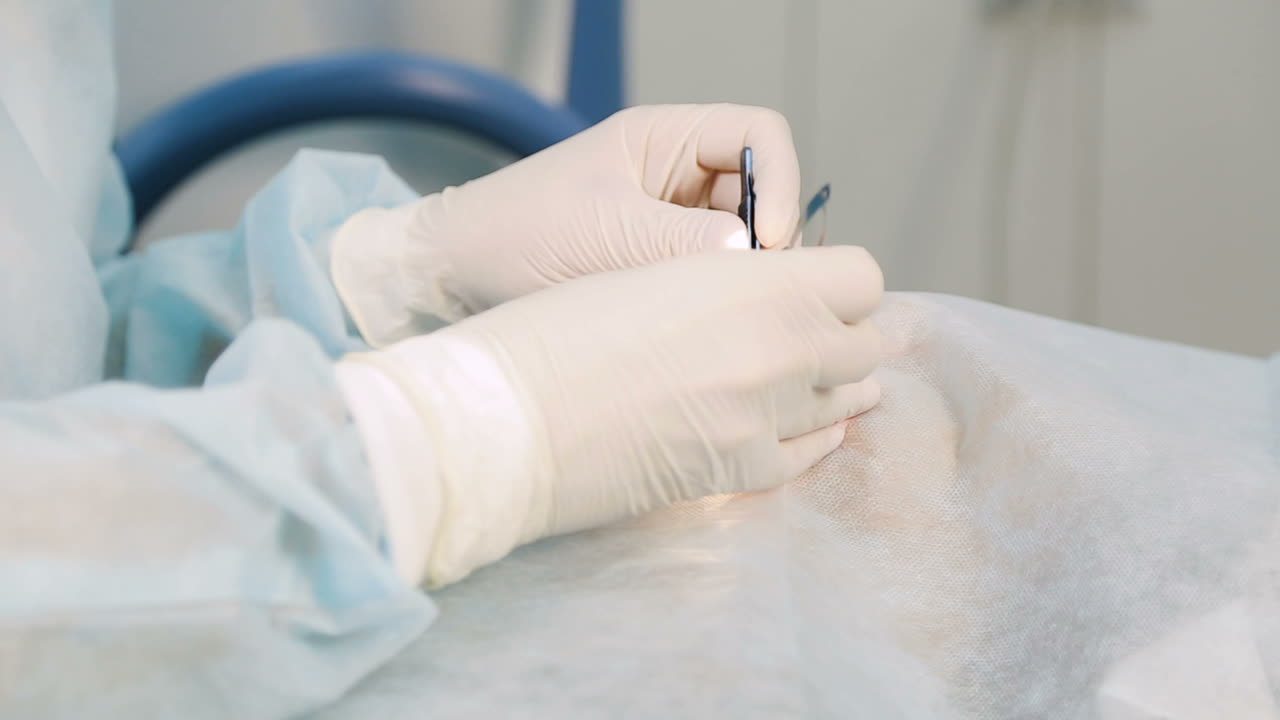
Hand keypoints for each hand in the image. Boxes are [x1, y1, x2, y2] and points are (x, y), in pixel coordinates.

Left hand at [331, 104, 802, 345]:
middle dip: (765, 240)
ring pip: (742, 244)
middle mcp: (677, 176)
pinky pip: (710, 279)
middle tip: (747, 292)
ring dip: (737, 277)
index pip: (760, 134)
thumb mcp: (604, 235)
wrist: (452, 277)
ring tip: (714, 314)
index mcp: (664, 138)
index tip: (768, 241)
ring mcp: (671, 224)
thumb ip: (682, 245)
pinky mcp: (659, 269)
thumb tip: (753, 261)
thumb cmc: (513, 233)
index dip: (780, 182)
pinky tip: (695, 327)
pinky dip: (712, 300)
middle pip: (762, 193)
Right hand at [335, 246, 883, 585]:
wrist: (509, 417)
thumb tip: (767, 289)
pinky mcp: (742, 473)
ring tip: (824, 379)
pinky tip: (811, 426)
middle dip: (844, 334)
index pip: (860, 277)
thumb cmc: (557, 326)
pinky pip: (809, 454)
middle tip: (814, 334)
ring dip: (835, 384)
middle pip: (864, 341)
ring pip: (847, 399)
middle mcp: (782, 348)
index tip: (815, 287)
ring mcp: (768, 419)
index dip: (839, 279)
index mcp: (757, 283)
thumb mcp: (650, 268)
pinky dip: (813, 435)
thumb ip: (724, 278)